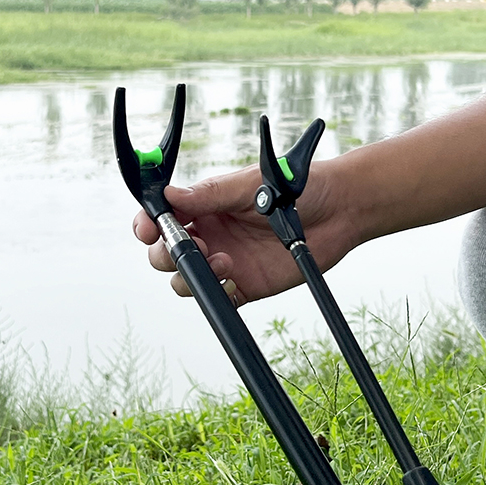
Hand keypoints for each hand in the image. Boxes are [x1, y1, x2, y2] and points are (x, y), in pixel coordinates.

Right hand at [132, 160, 355, 306]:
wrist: (338, 211)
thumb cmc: (295, 188)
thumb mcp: (249, 185)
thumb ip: (210, 194)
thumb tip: (169, 195)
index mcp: (204, 206)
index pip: (162, 217)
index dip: (147, 225)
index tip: (147, 229)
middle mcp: (209, 235)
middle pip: (165, 253)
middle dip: (166, 254)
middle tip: (193, 247)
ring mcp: (224, 262)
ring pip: (185, 280)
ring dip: (192, 275)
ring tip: (224, 262)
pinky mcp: (244, 286)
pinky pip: (217, 299)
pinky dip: (216, 295)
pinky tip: (235, 279)